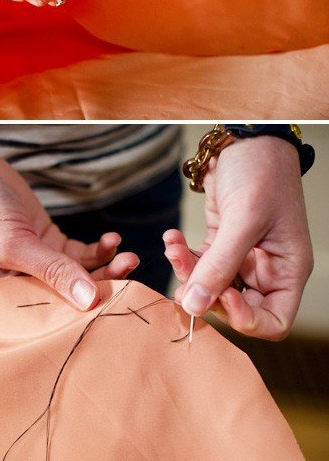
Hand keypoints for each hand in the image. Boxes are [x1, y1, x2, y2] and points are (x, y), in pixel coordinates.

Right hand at [0, 146, 138, 309]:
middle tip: (130, 269)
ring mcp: (37, 262)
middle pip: (71, 295)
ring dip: (105, 266)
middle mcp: (22, 284)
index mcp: (6, 298)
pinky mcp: (46, 241)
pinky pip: (78, 253)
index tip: (118, 304)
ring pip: (79, 274)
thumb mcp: (15, 244)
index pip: (52, 317)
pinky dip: (97, 248)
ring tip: (129, 254)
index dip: (85, 315)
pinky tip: (111, 240)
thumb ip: (53, 271)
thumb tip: (89, 300)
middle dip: (103, 285)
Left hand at [163, 137, 312, 339]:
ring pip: (210, 285)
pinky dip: (183, 254)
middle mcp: (267, 269)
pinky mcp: (220, 242)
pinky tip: (172, 237)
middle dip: (205, 292)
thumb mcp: (244, 219)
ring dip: (188, 271)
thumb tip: (194, 305)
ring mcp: (242, 256)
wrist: (247, 138)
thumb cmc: (261, 172)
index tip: (220, 298)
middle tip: (185, 267)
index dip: (244, 320)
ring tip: (174, 247)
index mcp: (288, 270)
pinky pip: (199, 262)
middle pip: (234, 306)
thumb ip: (220, 264)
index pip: (272, 322)